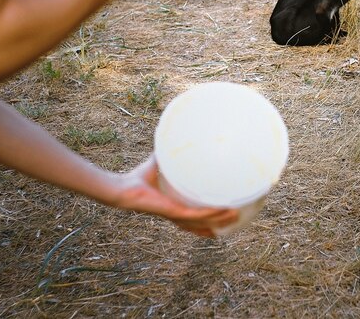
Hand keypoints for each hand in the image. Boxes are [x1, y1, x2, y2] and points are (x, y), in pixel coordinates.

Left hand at [113, 156, 237, 236]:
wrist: (125, 188)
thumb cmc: (138, 178)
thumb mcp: (159, 163)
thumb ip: (167, 152)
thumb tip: (173, 134)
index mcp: (173, 206)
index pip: (192, 217)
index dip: (206, 220)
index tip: (219, 218)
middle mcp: (176, 214)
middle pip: (201, 224)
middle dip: (217, 223)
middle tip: (235, 219)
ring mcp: (176, 214)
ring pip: (202, 221)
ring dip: (219, 219)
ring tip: (234, 215)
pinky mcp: (174, 211)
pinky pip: (196, 214)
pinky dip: (210, 213)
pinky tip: (223, 210)